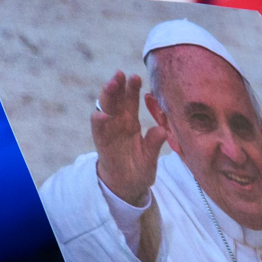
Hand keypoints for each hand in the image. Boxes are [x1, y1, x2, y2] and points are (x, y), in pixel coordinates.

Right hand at [91, 71, 167, 206]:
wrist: (125, 188)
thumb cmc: (139, 170)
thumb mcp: (150, 158)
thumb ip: (154, 144)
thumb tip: (162, 130)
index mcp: (131, 123)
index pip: (130, 101)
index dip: (132, 88)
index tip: (136, 76)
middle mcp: (118, 124)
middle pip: (115, 100)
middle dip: (117, 86)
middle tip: (120, 74)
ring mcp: (108, 133)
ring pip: (104, 110)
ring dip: (106, 97)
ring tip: (111, 85)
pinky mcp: (101, 144)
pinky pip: (98, 131)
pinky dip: (98, 122)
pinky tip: (101, 115)